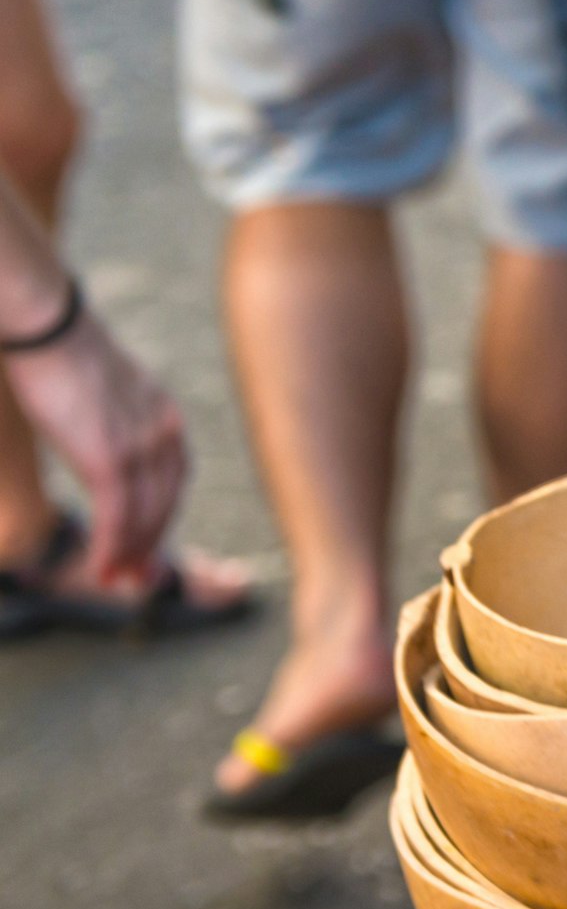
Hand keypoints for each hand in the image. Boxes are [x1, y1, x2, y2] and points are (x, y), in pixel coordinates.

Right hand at [7, 294, 187, 585]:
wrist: (50, 327)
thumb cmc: (65, 358)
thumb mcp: (103, 399)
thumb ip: (114, 427)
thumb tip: (104, 449)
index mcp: (167, 419)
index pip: (174, 482)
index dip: (161, 520)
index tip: (146, 550)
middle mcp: (164, 434)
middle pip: (165, 505)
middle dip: (151, 546)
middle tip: (134, 580)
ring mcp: (140, 446)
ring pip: (144, 516)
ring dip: (130, 554)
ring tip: (114, 580)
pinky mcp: (109, 456)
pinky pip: (118, 515)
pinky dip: (112, 547)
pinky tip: (102, 568)